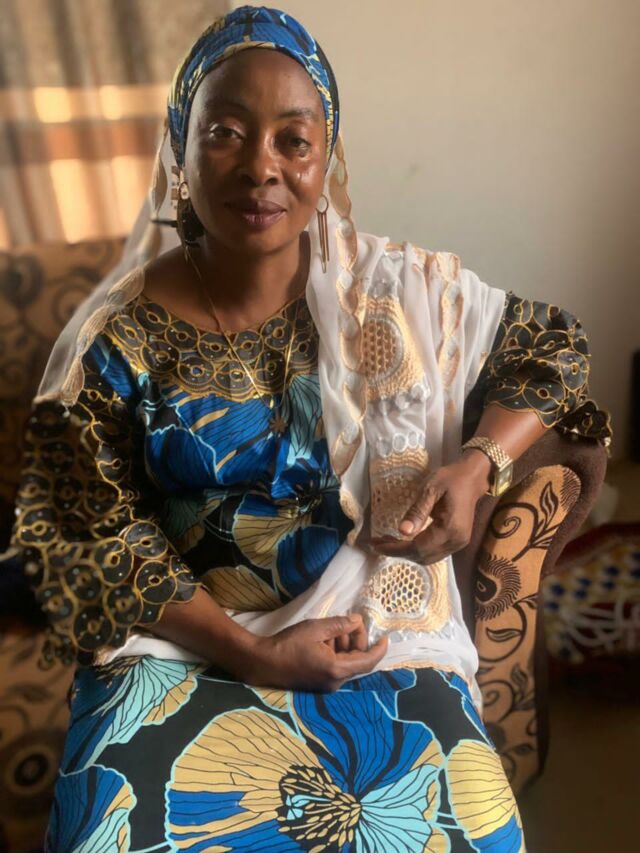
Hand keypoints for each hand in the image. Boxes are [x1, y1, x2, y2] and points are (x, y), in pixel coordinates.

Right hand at [236, 614, 388, 691]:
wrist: (263, 662)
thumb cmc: (288, 644)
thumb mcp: (315, 628)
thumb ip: (339, 625)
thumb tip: (358, 621)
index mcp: (337, 669)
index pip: (368, 661)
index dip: (379, 649)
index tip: (385, 636)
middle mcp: (336, 681)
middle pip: (357, 660)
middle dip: (356, 639)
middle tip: (349, 621)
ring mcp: (327, 684)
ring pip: (346, 662)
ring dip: (343, 644)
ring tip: (330, 628)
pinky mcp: (319, 683)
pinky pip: (336, 666)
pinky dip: (335, 652)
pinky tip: (324, 638)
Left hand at [371, 453, 490, 563]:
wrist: (473, 477)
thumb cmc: (451, 478)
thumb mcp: (431, 489)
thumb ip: (417, 511)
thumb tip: (402, 531)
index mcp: (450, 529)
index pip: (418, 547)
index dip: (395, 549)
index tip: (376, 544)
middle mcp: (455, 542)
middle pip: (422, 556)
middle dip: (397, 552)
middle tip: (377, 542)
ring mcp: (458, 544)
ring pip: (427, 557)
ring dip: (406, 553)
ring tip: (386, 542)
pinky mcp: (457, 541)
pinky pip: (434, 552)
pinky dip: (417, 550)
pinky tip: (404, 541)